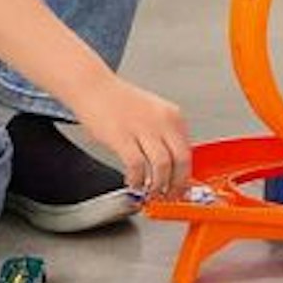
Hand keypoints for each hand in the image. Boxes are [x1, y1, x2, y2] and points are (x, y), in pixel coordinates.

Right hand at [74, 75, 191, 196]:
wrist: (94, 87)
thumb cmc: (120, 101)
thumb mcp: (153, 113)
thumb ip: (165, 135)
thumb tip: (172, 164)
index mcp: (173, 116)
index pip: (188, 151)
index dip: (186, 175)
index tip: (181, 186)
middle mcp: (162, 121)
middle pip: (181, 160)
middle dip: (177, 184)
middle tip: (169, 195)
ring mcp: (142, 128)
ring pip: (162, 166)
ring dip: (158, 185)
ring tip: (151, 192)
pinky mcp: (122, 136)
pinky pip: (137, 166)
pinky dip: (137, 180)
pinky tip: (133, 183)